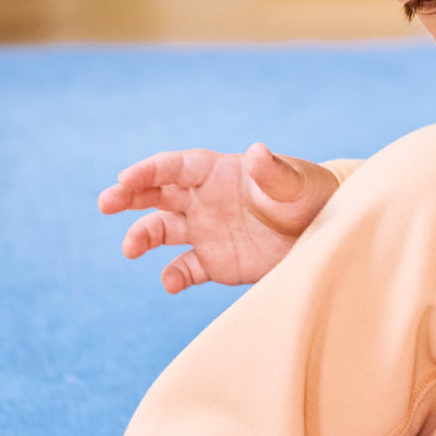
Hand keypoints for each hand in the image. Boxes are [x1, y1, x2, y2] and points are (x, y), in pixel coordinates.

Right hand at [97, 143, 338, 291]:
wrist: (328, 231)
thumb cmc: (311, 196)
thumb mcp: (295, 183)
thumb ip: (273, 172)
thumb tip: (257, 152)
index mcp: (220, 172)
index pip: (176, 166)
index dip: (150, 170)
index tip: (126, 178)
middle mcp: (205, 199)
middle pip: (156, 194)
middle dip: (128, 196)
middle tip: (106, 202)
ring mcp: (207, 231)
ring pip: (162, 231)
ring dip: (142, 237)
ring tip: (130, 248)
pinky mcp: (216, 262)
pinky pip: (186, 269)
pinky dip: (174, 276)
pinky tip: (171, 283)